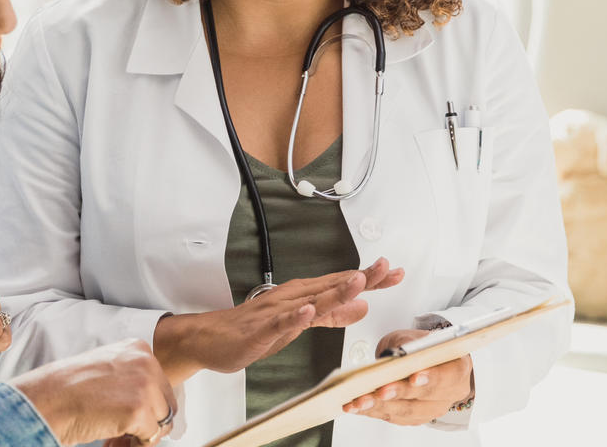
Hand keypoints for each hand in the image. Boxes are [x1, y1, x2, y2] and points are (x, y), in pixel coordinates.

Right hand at [11, 339, 176, 445]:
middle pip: (166, 402)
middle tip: (123, 434)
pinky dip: (135, 445)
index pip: (160, 383)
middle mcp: (145, 362)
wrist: (46, 400)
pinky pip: (151, 437)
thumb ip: (129, 376)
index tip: (126, 413)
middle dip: (148, 422)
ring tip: (117, 440)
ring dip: (142, 435)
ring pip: (163, 422)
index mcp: (137, 348)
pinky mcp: (139, 410)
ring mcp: (144, 385)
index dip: (146, 405)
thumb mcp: (105, 367)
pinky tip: (111, 441)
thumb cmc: (65, 388)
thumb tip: (148, 400)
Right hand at [153, 258, 402, 384]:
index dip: (370, 279)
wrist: (212, 338)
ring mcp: (276, 312)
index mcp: (304, 295)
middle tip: (385, 268)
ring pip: (310, 300)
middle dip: (360, 277)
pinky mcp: (260, 329)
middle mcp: (293, 297)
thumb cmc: (254, 329)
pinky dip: (296, 315)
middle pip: (331, 285)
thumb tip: (362, 307)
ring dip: (334, 291)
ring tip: (357, 282)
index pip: (342, 283)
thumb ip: (332, 315)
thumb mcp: (301, 323)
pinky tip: (309, 310)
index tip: (395, 272)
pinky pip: (280, 321)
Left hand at [341, 328, 472, 424]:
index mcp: (458, 368)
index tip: (414, 377)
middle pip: (424, 398)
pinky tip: (357, 406)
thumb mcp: (416, 336)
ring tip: (359, 401)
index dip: (431, 378)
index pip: (448, 375)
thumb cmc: (422, 347)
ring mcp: (433, 408)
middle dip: (399, 394)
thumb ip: (409, 344)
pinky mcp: (415, 417)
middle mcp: (449, 393)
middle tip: (380, 391)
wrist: (423, 359)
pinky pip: (394, 417)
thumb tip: (395, 354)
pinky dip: (373, 411)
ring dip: (380, 407)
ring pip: (407, 412)